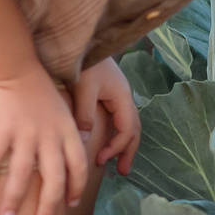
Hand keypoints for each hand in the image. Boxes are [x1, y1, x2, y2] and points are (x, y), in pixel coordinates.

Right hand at [0, 66, 91, 214]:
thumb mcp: (64, 108)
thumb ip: (71, 129)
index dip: (76, 189)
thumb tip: (85, 142)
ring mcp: (26, 134)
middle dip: (48, 207)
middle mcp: (50, 137)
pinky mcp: (1, 129)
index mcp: (68, 131)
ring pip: (23, 176)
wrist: (14, 64)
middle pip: (54, 180)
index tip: (71, 206)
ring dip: (13, 201)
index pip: (79, 168)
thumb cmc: (38, 86)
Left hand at [74, 58, 140, 177]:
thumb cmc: (83, 62)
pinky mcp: (109, 94)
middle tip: (123, 172)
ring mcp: (118, 96)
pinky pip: (119, 119)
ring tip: (118, 162)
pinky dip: (117, 134)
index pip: (127, 129)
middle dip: (129, 151)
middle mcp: (124, 98)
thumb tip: (86, 140)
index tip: (101, 159)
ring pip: (128, 125)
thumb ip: (85, 113)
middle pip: (134, 129)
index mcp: (122, 97)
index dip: (116, 147)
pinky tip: (108, 141)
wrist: (80, 41)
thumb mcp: (83, 88)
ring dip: (124, 144)